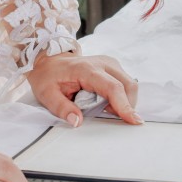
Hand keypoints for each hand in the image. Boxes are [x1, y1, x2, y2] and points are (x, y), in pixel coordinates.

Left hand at [26, 51, 141, 125]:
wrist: (48, 60)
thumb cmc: (48, 76)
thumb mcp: (46, 94)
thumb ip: (61, 108)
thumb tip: (77, 121)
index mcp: (86, 69)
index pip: (113, 87)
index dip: (125, 105)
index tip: (134, 120)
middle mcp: (102, 63)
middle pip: (128, 85)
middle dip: (126, 105)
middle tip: (106, 114)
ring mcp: (109, 63)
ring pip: (129, 85)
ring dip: (124, 101)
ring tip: (102, 107)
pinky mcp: (112, 67)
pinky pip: (125, 84)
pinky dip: (122, 97)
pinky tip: (105, 101)